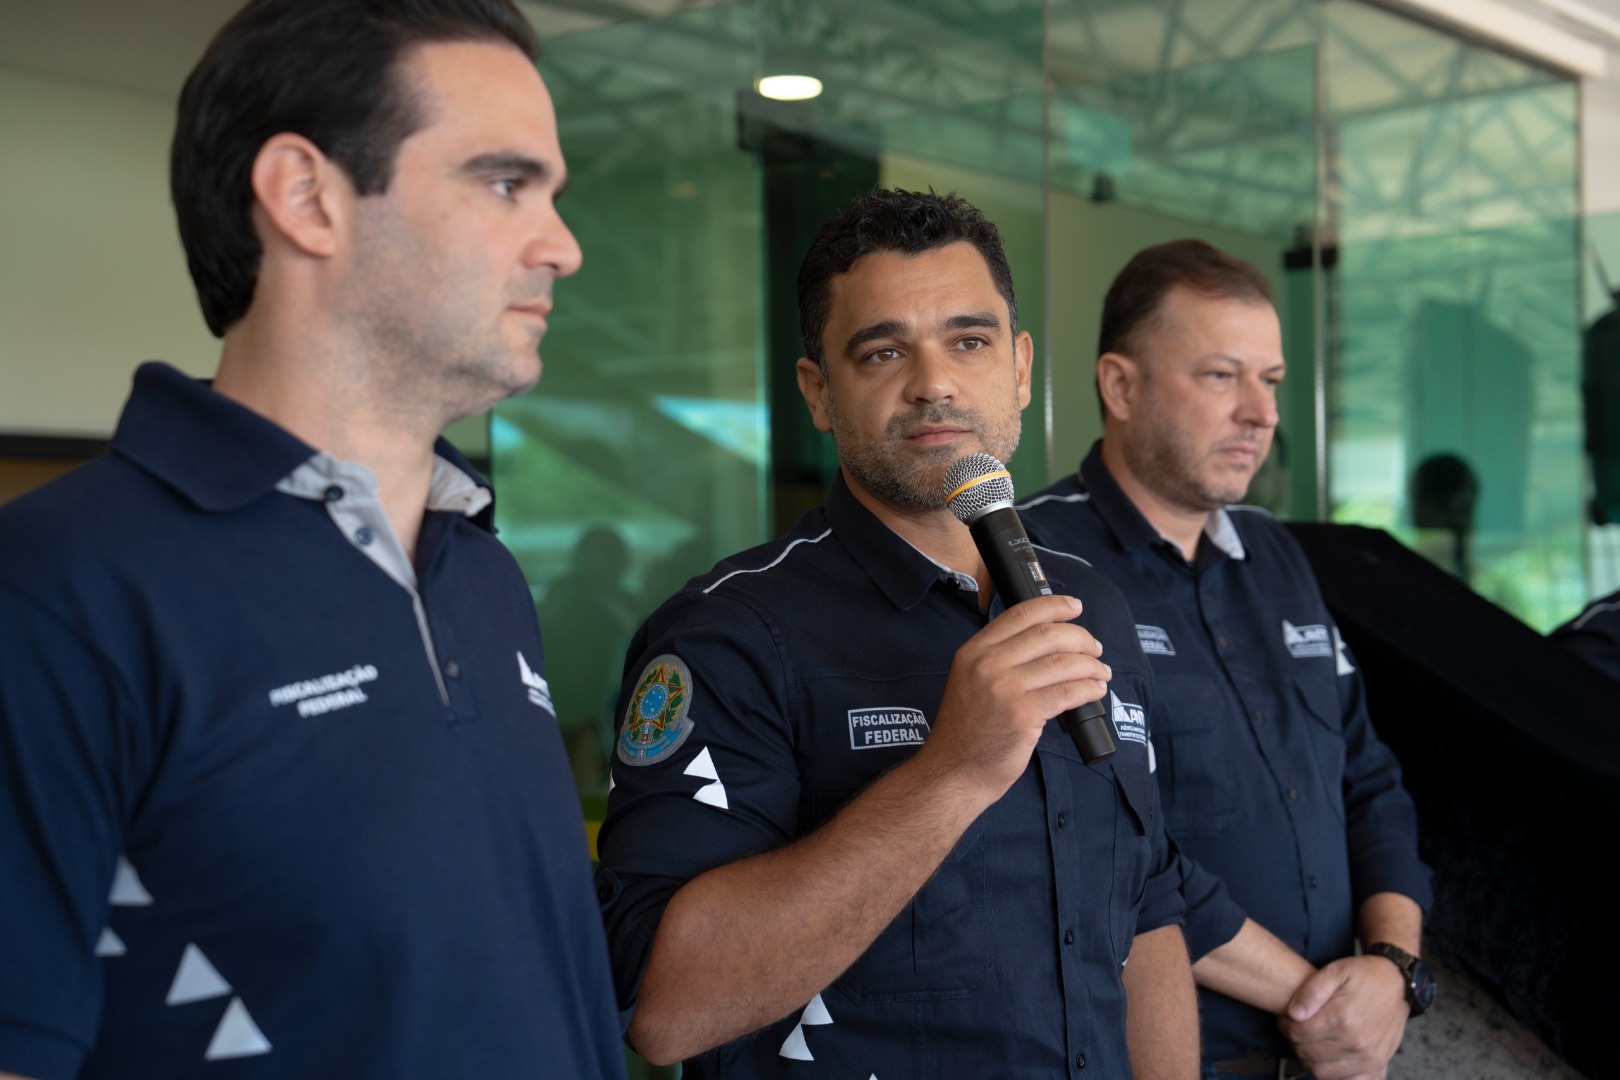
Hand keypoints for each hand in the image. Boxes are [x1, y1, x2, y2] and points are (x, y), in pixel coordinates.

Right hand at [919, 594, 1110, 802]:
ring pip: (1062, 663)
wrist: (954, 770)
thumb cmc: (968, 731)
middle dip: (1080, 638)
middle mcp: (986, 665)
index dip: (1054, 606)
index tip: (1074, 607)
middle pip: (1047, 635)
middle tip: (1094, 648)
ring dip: (1091, 665)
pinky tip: (1096, 690)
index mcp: (973, 651)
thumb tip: (1049, 644)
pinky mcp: (1023, 715)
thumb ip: (999, 659)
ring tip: (1101, 672)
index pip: (1020, 615)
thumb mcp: (971, 681)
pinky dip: (1089, 688)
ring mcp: (1004, 689)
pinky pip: (1068, 693)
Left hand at [1280, 954, 1409, 1079]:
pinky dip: (1335, 1076)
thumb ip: (1311, 992)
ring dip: (1310, 1059)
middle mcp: (1356, 1043)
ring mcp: (1368, 1058)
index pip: (1298, 1034)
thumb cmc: (1366, 976)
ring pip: (1322, 1072)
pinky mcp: (1377, 1065)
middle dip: (1295, 1041)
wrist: (1398, 984)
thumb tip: (1293, 1013)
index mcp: (1342, 1018)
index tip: (1287, 1019)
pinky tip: (1331, 1060)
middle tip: (1296, 1030)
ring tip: (1311, 1043)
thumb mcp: (1335, 971)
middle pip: (1307, 1054)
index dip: (1286, 1026)